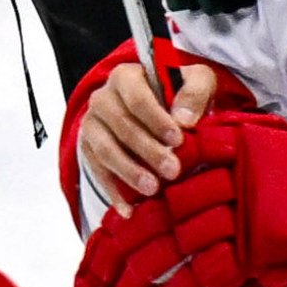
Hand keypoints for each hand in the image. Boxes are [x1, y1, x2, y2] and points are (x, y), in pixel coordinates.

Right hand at [79, 58, 221, 208]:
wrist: (158, 105)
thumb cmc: (179, 93)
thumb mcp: (197, 81)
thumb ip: (195, 92)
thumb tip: (185, 119)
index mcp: (126, 76)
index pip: (137, 97)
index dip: (157, 119)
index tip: (178, 140)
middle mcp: (103, 98)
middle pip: (121, 125)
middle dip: (148, 150)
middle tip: (172, 171)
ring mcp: (92, 125)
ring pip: (105, 150)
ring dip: (129, 171)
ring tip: (153, 189)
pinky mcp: (89, 149)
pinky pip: (97, 172)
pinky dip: (113, 192)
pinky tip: (129, 210)